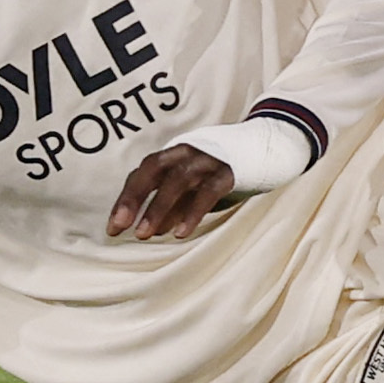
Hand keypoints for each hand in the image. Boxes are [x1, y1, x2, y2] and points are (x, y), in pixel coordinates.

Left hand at [106, 116, 317, 239]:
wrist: (270, 148)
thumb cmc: (224, 172)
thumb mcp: (194, 188)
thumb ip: (173, 205)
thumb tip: (149, 231)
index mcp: (176, 154)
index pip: (143, 173)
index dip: (126, 199)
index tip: (113, 228)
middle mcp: (188, 151)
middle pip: (153, 169)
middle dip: (133, 198)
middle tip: (121, 228)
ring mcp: (210, 158)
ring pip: (178, 179)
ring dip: (159, 207)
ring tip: (147, 234)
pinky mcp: (232, 169)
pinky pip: (208, 190)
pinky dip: (192, 211)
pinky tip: (182, 233)